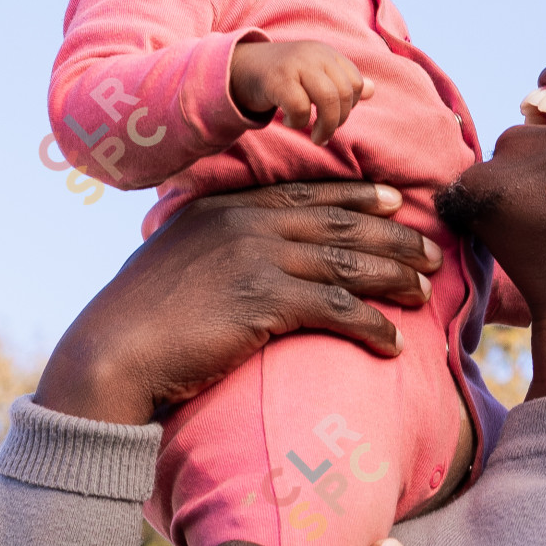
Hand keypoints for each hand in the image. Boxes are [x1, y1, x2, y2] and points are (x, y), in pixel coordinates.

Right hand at [33, 181, 442, 425]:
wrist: (112, 352)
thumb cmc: (139, 317)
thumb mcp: (177, 257)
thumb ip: (213, 244)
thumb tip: (241, 256)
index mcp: (226, 205)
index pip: (308, 193)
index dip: (360, 195)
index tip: (397, 200)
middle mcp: (246, 222)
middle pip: (341, 222)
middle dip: (395, 235)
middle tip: (433, 251)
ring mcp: (256, 258)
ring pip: (349, 260)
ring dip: (395, 277)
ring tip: (424, 293)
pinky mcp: (263, 302)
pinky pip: (337, 308)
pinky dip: (372, 326)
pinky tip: (392, 343)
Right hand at [230, 40, 373, 144]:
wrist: (238, 68)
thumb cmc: (281, 76)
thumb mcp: (313, 75)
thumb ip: (340, 81)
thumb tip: (371, 90)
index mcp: (326, 53)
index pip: (355, 83)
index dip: (349, 106)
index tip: (334, 117)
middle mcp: (314, 55)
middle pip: (344, 94)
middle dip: (338, 122)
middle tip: (324, 135)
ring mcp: (296, 65)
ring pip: (328, 100)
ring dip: (325, 126)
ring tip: (316, 137)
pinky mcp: (278, 79)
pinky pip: (300, 107)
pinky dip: (298, 121)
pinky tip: (288, 121)